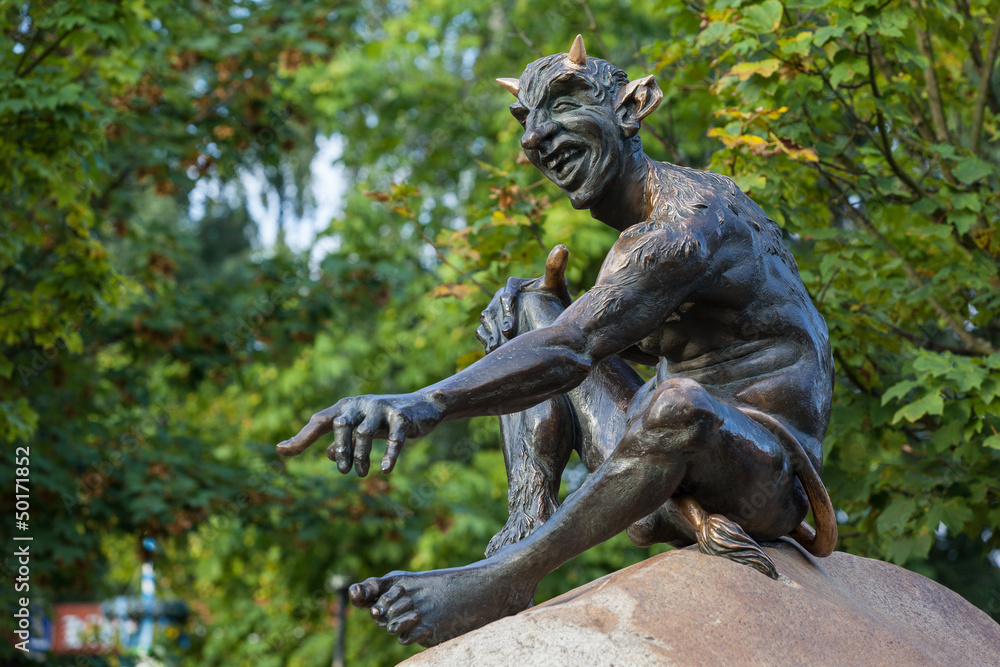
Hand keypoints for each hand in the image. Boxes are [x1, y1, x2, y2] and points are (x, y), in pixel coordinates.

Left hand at [275, 393, 443, 475]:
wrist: (424, 406)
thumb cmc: (386, 420)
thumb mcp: (363, 428)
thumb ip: (345, 440)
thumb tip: (330, 454)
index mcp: (347, 406)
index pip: (319, 421)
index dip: (301, 437)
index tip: (281, 451)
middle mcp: (360, 404)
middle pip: (341, 425)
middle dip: (340, 450)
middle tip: (344, 472)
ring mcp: (381, 408)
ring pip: (364, 432)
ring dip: (360, 456)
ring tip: (360, 474)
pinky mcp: (402, 416)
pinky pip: (393, 438)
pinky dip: (389, 454)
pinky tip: (385, 470)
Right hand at [476, 244, 570, 352]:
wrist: (552, 321)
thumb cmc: (556, 301)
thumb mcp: (557, 285)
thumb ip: (556, 267)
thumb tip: (562, 246)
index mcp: (513, 285)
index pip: (506, 295)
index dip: (507, 311)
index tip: (511, 328)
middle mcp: (500, 296)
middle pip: (491, 311)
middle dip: (496, 327)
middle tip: (504, 342)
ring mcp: (494, 312)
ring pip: (485, 322)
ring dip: (489, 335)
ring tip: (496, 350)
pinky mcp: (491, 326)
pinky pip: (482, 332)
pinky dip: (486, 341)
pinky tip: (493, 354)